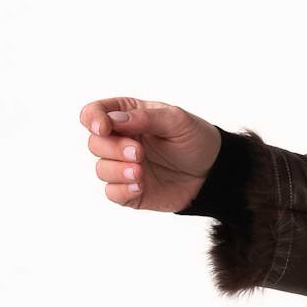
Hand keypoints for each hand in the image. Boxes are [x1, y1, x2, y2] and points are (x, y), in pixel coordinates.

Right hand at [78, 96, 221, 210]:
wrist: (214, 173)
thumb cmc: (195, 140)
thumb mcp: (176, 120)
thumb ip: (145, 118)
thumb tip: (114, 120)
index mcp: (127, 116)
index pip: (93, 113)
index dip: (92, 119)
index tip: (104, 128)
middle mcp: (121, 140)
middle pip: (95, 143)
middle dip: (113, 148)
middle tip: (139, 152)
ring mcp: (124, 166)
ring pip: (101, 169)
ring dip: (117, 170)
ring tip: (140, 171)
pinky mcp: (131, 191)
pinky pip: (112, 193)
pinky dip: (122, 190)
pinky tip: (140, 186)